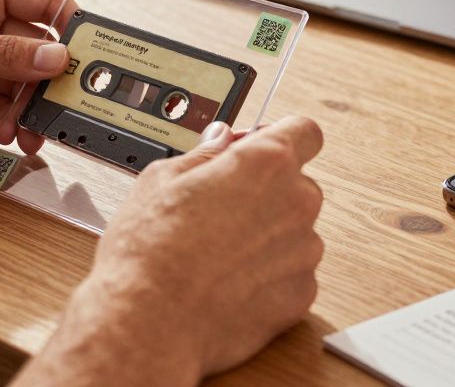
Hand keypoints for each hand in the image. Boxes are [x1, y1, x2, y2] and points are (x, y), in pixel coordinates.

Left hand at [0, 0, 72, 140]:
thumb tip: (55, 57)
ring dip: (27, 109)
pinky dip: (7, 120)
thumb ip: (3, 54)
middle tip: (62, 110)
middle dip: (49, 82)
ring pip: (20, 83)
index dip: (73, 30)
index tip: (91, 60)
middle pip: (38, 50)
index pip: (47, 3)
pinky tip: (7, 134)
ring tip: (27, 132)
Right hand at [15, 117, 325, 385]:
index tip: (260, 148)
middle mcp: (296, 203)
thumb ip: (203, 154)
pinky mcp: (302, 295)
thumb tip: (220, 142)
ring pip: (295, 231)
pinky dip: (269, 274)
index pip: (304, 132)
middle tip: (222, 207)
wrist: (150, 322)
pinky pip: (293, 272)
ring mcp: (304, 252)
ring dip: (268, 235)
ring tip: (218, 252)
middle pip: (298, 183)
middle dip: (267, 191)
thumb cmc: (150, 252)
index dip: (280, 137)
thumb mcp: (161, 179)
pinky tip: (229, 280)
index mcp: (266, 163)